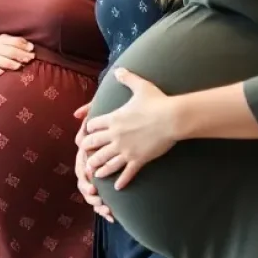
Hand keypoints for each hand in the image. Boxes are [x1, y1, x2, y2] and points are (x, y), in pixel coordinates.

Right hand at [0, 35, 34, 86]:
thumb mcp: (7, 47)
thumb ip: (18, 46)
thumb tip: (31, 47)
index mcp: (1, 40)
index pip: (14, 41)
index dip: (24, 45)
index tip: (32, 50)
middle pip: (10, 51)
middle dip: (21, 55)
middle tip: (30, 59)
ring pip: (1, 61)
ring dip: (11, 63)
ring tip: (20, 66)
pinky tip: (3, 73)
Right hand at [74, 103, 112, 221]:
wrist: (144, 131)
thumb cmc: (120, 123)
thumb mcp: (105, 114)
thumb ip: (91, 111)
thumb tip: (77, 115)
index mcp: (89, 153)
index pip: (81, 165)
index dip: (84, 174)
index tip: (90, 180)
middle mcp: (93, 168)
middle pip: (84, 183)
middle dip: (89, 192)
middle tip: (96, 196)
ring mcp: (101, 179)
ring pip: (93, 196)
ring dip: (97, 204)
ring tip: (105, 209)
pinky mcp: (109, 189)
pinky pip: (103, 203)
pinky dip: (105, 211)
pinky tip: (111, 217)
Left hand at [80, 69, 177, 189]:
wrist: (173, 118)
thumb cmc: (157, 101)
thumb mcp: (140, 86)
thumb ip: (127, 78)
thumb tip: (118, 69)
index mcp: (113, 118)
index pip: (93, 125)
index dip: (89, 129)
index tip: (87, 132)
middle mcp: (115, 135)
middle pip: (94, 145)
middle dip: (88, 151)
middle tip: (84, 156)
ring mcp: (126, 149)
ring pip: (106, 162)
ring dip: (99, 168)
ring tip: (94, 173)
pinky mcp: (138, 159)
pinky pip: (127, 173)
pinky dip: (121, 181)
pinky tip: (117, 188)